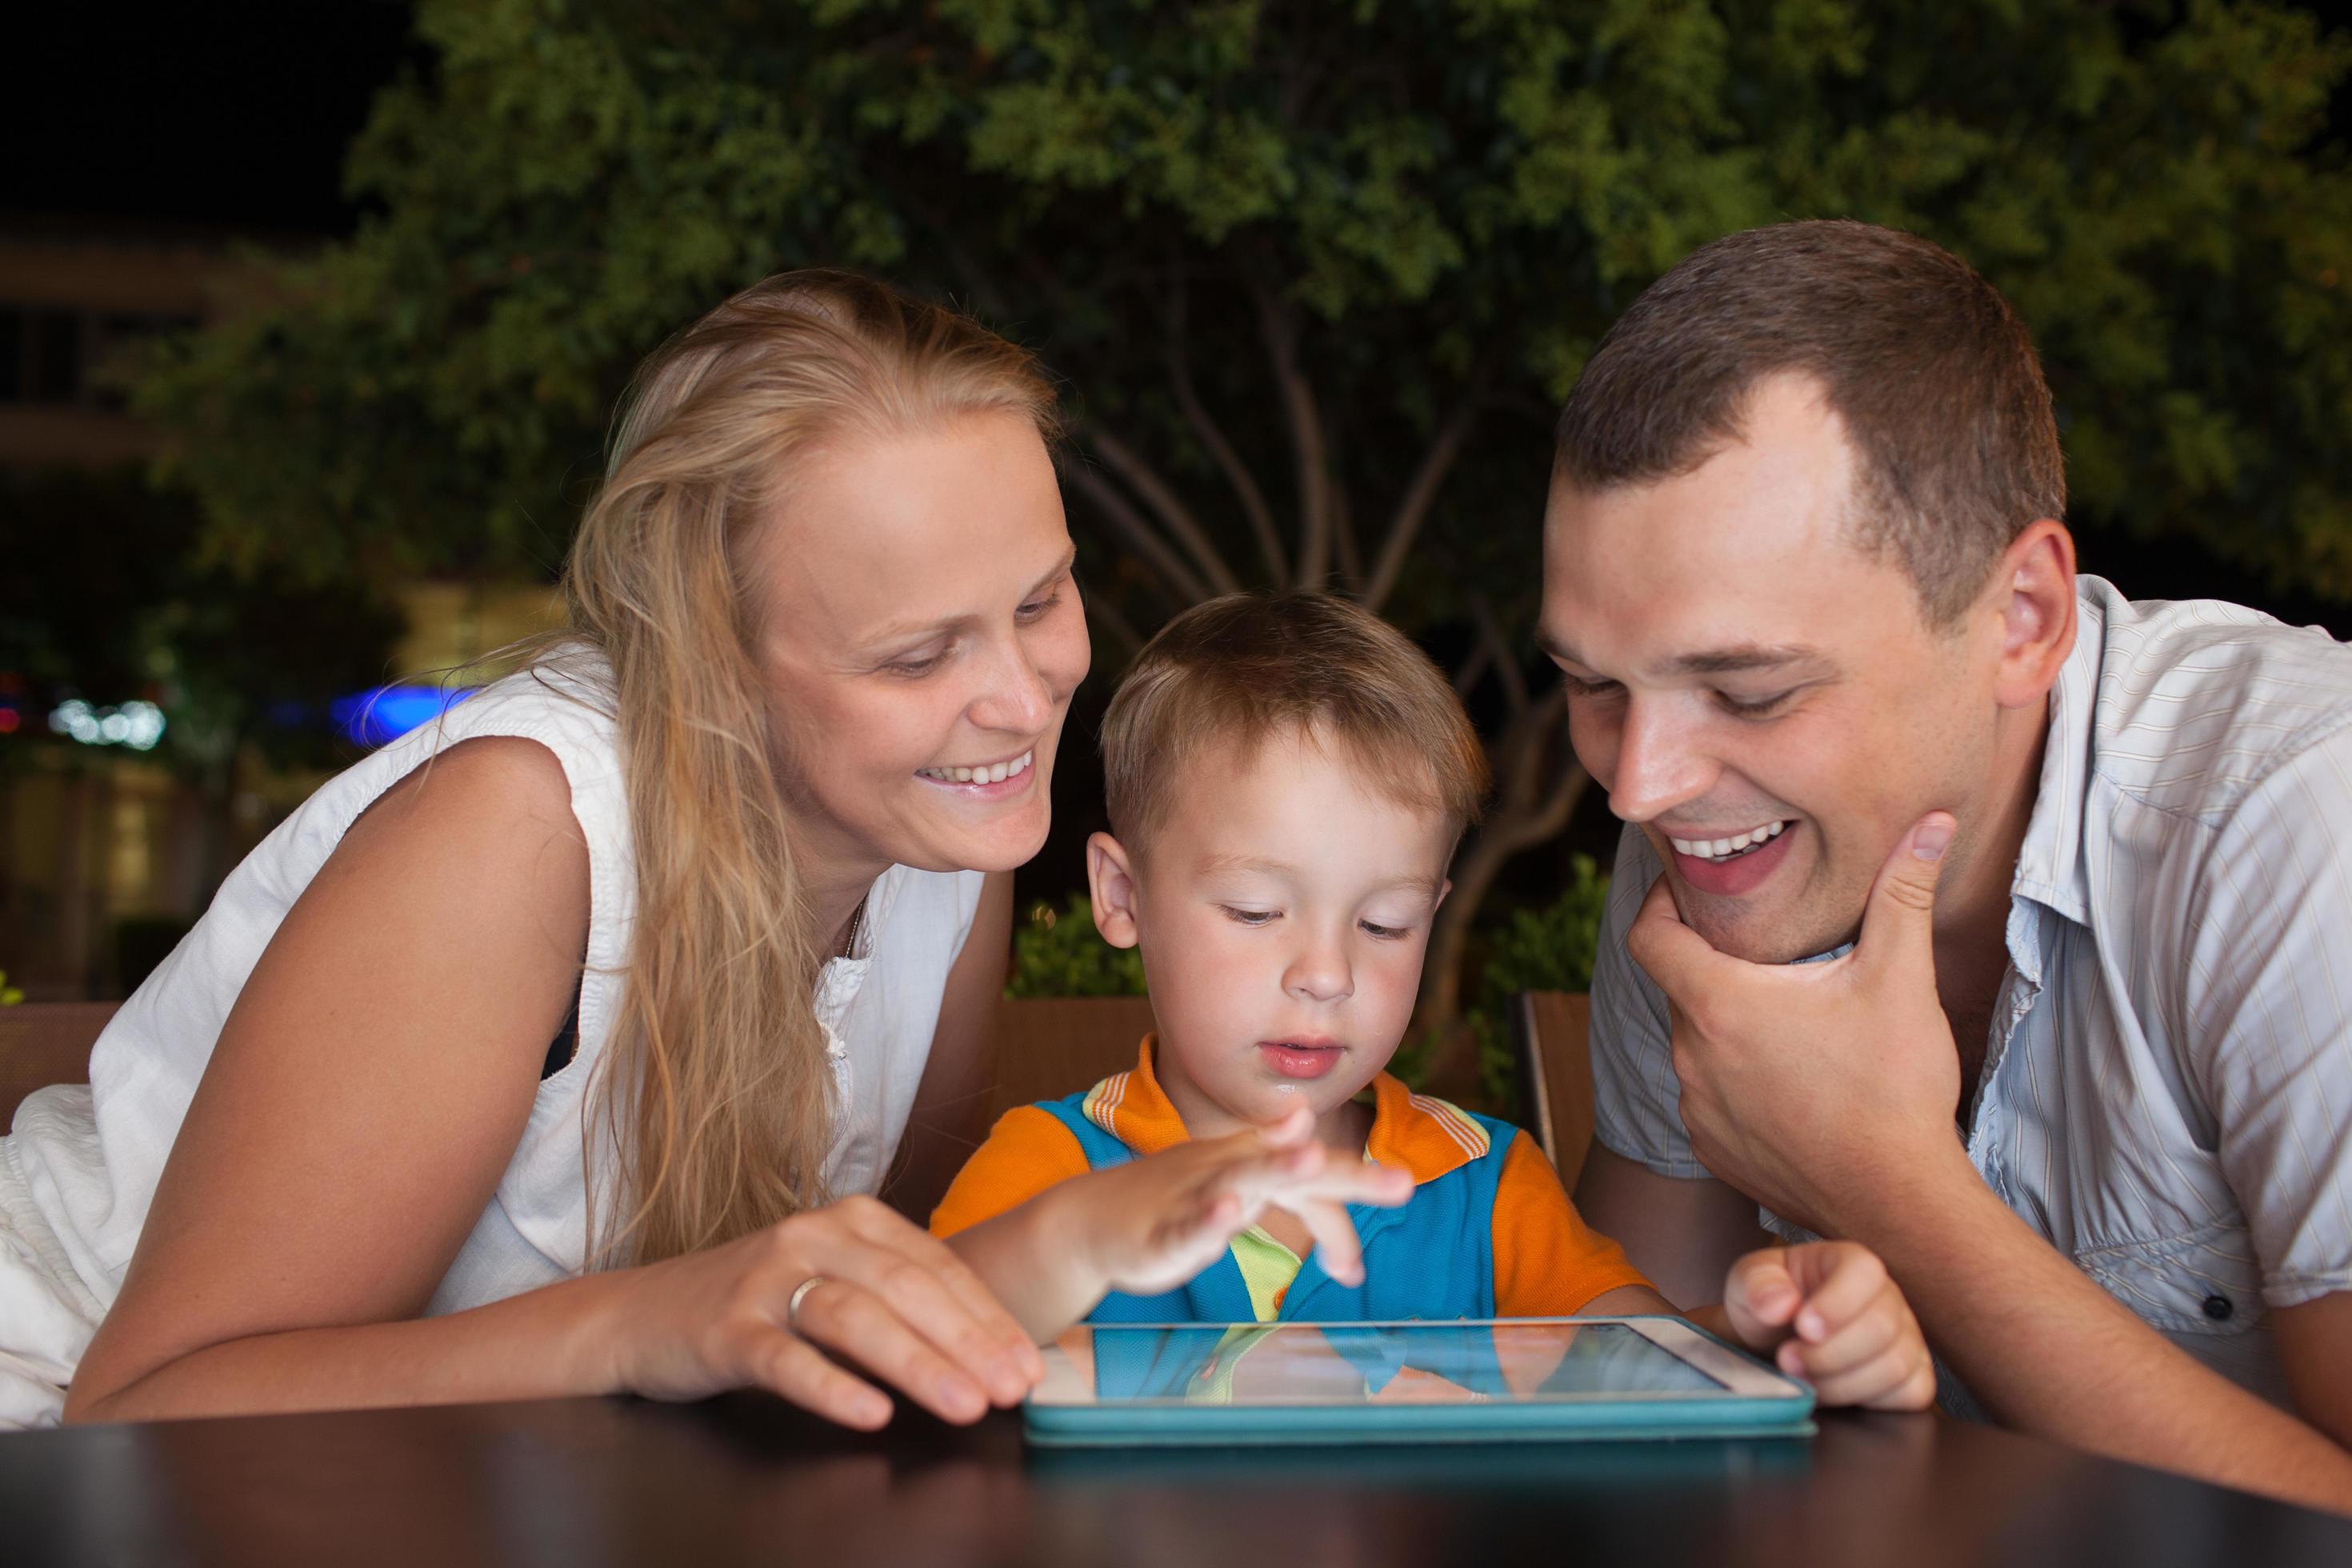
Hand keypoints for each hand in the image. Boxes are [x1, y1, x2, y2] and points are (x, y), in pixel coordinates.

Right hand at [608, 1193, 1045, 1429]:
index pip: (938, 1267)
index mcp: (854, 1219)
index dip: (989, 1318)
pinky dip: (833, 1386)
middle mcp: (815, 1236)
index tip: (1029, 1365)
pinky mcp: (727, 1327)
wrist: (643, 1314)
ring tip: (964, 1406)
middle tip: (1011, 1389)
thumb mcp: (833, 1281)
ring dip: (917, 1365)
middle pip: (907, 1288)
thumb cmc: (758, 1302)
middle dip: (969, 1342)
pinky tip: (872, 1414)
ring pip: (856, 1317)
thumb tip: (985, 1351)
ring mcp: (768, 1279)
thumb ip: (898, 1301)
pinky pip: (787, 1358)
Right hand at [1059, 1106, 1414, 1297]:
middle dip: (1348, 1175)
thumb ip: (1283, 1172)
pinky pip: (1187, 1225)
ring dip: (1276, 1170)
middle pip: (1295, 1168)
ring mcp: (1193, 1197)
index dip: (1354, 1207)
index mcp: (1251, 1164)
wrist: (1088, 1220)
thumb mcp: (1234, 1184)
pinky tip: (1229, 1211)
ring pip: (1239, 1181)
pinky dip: (1208, 1218)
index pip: (1316, 1179)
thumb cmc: (1172, 1200)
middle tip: (1404, 1183)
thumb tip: (1317, 1133)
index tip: (1371, 1261)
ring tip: (1309, 1160)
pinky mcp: (1160, 1231)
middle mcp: (1228, 1171)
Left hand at [1626, 813, 1970, 1235]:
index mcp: (1717, 1003)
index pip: (1648, 936)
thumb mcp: (1901, 979)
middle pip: (1679, 988)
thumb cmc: (1893, 1089)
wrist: (1898, 1203)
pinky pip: (1706, 1096)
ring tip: (1786, 1019)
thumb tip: (1932, 823)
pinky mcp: (1712, 1150)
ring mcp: (1695, 1109)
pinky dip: (1734, 1079)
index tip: (1690, 891)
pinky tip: (1788, 1078)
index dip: (1660, 904)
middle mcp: (1689, 1056)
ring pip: (1694, 1044)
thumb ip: (1903, 894)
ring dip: (1727, 1026)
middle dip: (1715, 965)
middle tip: (1768, 953)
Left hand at [1723, 1241, 1935, 1410]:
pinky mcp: (1914, 1376)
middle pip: (1881, 1327)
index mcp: (1849, 1262)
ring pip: (1894, 1366)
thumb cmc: (1769, 1304)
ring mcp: (1906, 1337)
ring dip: (1841, 1383)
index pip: (1864, 1272)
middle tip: (1788, 1360)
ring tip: (1802, 1377)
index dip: (1836, 1304)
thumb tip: (1780, 1305)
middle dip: (1828, 1354)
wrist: (1776, 1340)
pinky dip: (1868, 1401)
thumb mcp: (1747, 1283)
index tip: (1802, 1327)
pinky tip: (1832, 1390)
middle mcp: (1888, 1297)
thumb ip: (1757, 1284)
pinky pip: (1911, 1394)